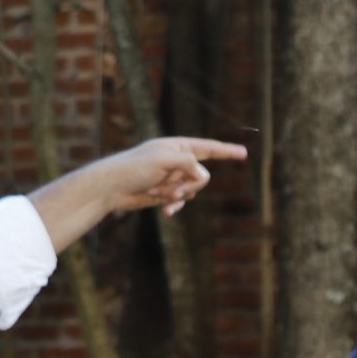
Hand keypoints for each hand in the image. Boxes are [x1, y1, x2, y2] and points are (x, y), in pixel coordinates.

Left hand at [104, 136, 246, 216]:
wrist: (112, 187)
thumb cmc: (133, 168)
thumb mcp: (163, 160)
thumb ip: (188, 164)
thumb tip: (204, 176)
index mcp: (178, 146)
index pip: (209, 148)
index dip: (227, 151)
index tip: (244, 153)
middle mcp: (178, 161)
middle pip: (201, 176)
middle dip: (187, 185)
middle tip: (168, 187)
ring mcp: (174, 178)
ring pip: (193, 191)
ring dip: (176, 195)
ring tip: (156, 192)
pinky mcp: (167, 193)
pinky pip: (183, 201)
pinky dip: (175, 205)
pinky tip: (166, 211)